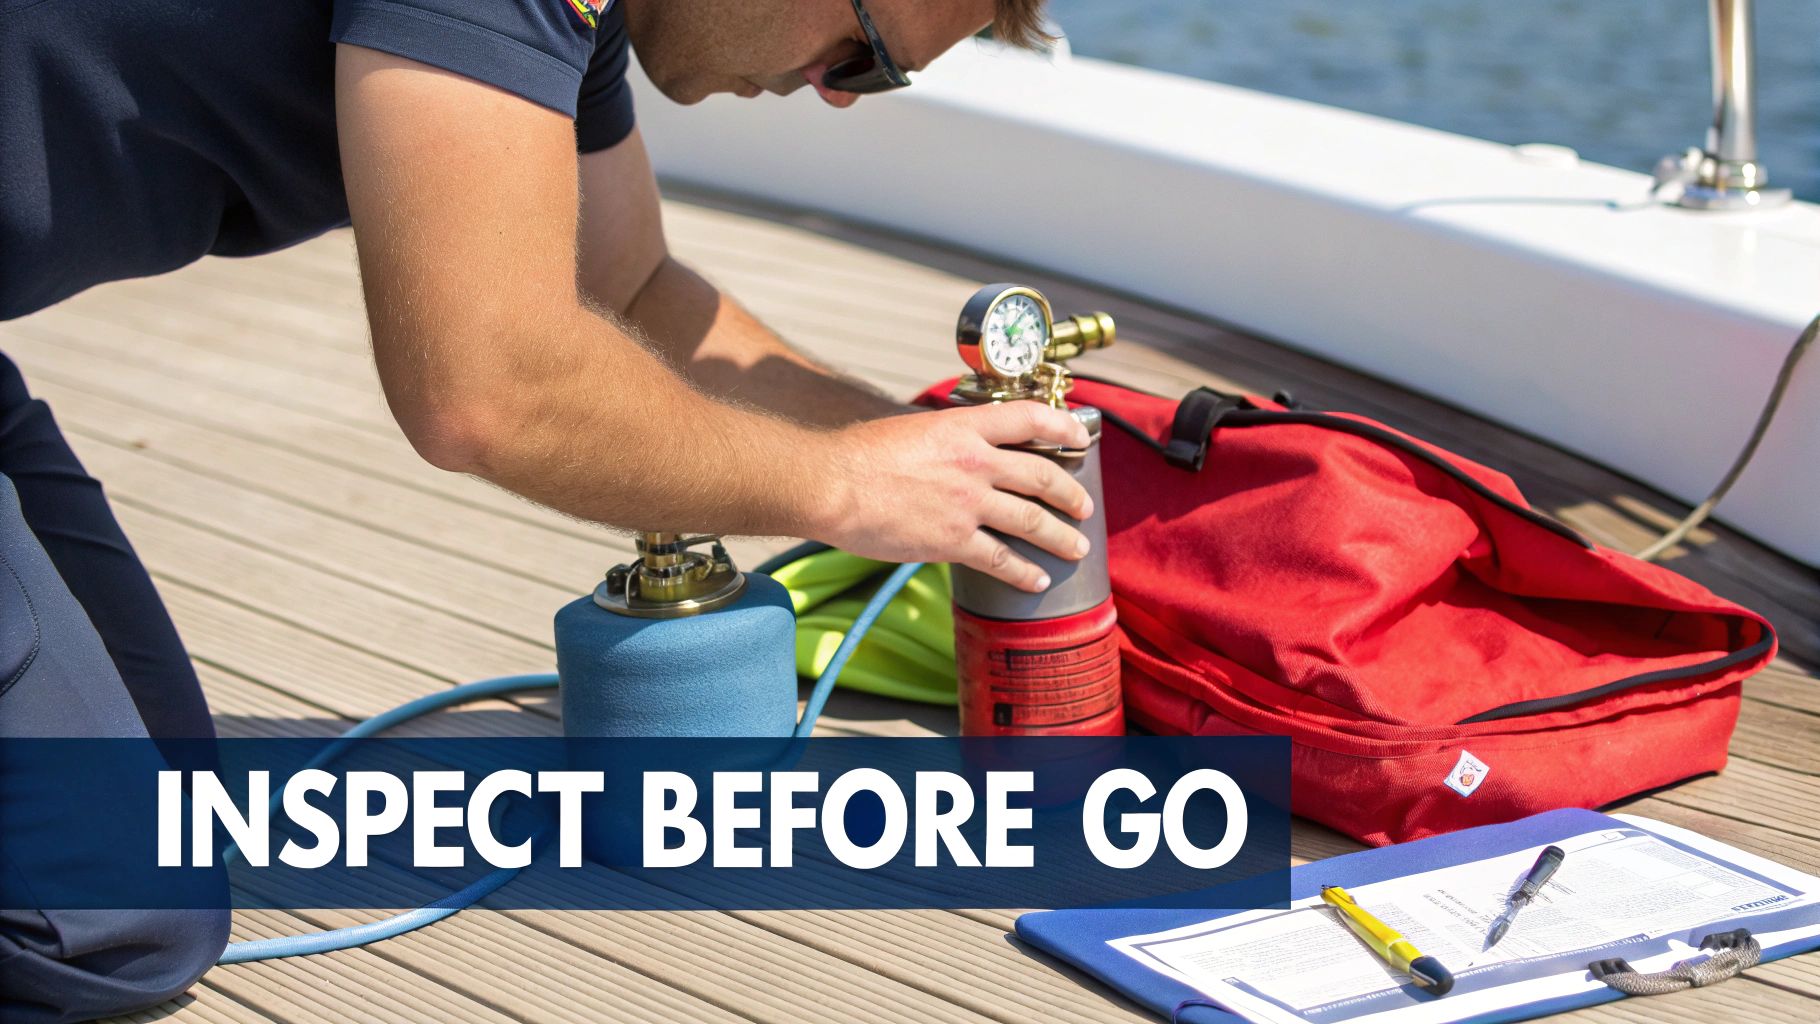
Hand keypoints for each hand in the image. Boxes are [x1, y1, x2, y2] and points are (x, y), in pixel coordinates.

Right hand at [810, 403, 1094, 591]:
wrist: (832, 484)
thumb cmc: (859, 456)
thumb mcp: (913, 430)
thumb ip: (946, 441)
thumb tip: (959, 453)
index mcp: (964, 427)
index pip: (1030, 417)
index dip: (1063, 426)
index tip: (1082, 437)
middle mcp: (975, 462)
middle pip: (1041, 476)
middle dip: (1071, 494)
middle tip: (1085, 507)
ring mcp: (967, 503)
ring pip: (1031, 521)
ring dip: (1060, 536)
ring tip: (1075, 549)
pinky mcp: (952, 540)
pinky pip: (1000, 560)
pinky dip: (1024, 572)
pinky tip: (1036, 580)